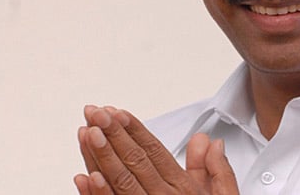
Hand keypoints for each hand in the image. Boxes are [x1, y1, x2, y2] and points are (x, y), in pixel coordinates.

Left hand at [74, 105, 238, 193]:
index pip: (155, 151)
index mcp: (183, 189)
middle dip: (113, 133)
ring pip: (119, 182)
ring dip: (100, 156)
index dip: (135, 130)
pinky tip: (82, 177)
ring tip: (87, 132)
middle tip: (96, 112)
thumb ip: (217, 170)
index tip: (119, 112)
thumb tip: (209, 142)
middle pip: (135, 161)